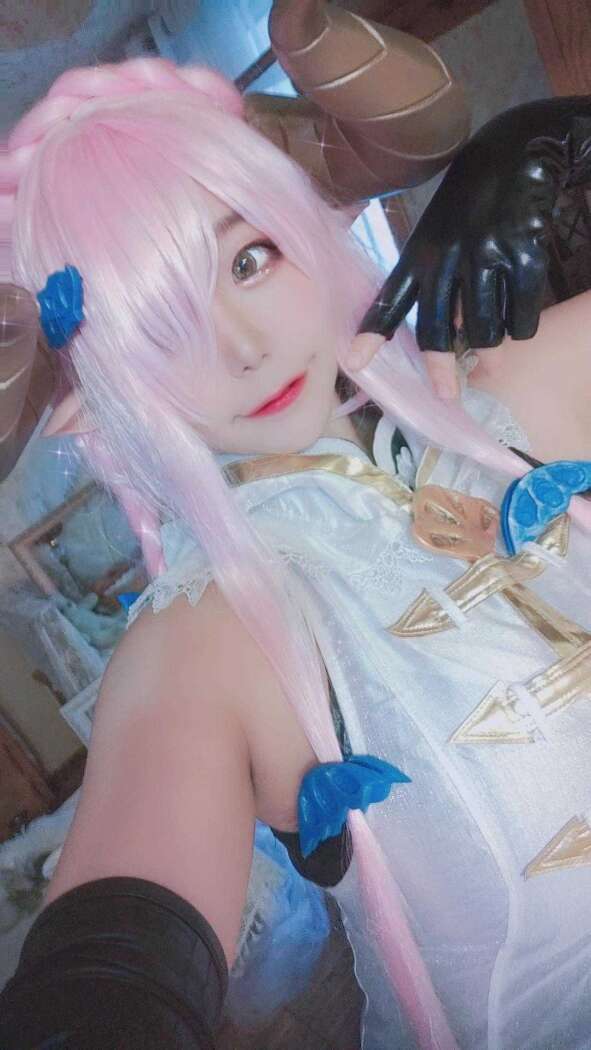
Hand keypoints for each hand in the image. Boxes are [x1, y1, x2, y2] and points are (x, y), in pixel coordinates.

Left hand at [358, 96, 590, 395]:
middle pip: (436, 330)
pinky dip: (522, 325)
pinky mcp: (524, 255)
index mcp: (420, 251)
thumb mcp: (442, 233)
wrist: (518, 147)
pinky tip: (520, 313)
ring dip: (491, 342)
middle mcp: (447, 255)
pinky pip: (520, 318)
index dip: (371, 332)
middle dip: (441, 368)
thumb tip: (450, 336)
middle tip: (448, 394)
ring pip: (483, 331)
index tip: (353, 362)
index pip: (390, 297)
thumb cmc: (472, 201)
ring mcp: (486, 254)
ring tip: (495, 336)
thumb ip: (439, 282)